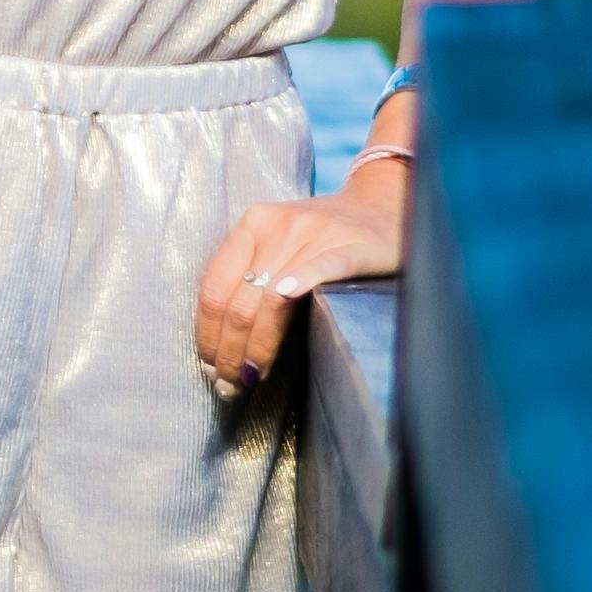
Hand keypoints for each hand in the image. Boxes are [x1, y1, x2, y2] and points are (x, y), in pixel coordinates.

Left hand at [195, 162, 408, 396]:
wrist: (384, 206)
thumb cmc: (326, 235)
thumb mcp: (278, 242)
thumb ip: (248, 278)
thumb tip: (218, 345)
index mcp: (253, 225)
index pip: (214, 289)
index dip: (207, 335)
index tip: (208, 367)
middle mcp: (277, 226)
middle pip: (239, 304)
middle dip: (228, 353)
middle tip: (229, 386)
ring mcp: (314, 234)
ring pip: (271, 302)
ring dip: (256, 350)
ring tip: (250, 380)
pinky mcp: (350, 247)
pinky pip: (319, 273)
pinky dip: (298, 292)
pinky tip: (284, 324)